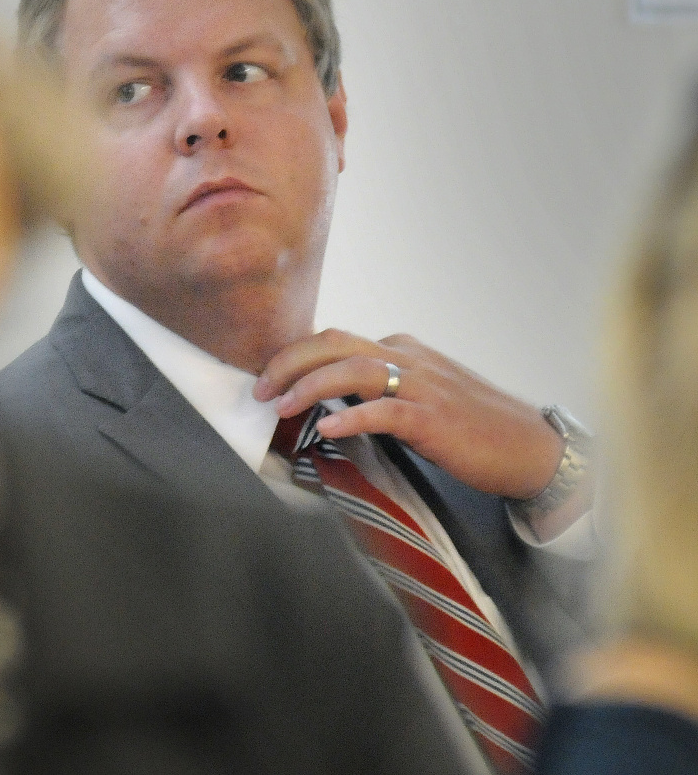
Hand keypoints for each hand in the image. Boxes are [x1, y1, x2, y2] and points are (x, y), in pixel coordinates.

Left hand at [252, 329, 564, 501]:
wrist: (530, 448)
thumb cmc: (473, 425)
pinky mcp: (434, 418)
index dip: (296, 356)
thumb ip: (380, 387)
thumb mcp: (420, 393)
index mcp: (402, 349)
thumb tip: (331, 399)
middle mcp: (408, 358)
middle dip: (290, 362)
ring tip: (281, 405)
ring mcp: (422, 386)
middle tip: (259, 388)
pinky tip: (325, 428)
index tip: (269, 377)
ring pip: (353, 370)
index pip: (336, 340)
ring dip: (309, 385)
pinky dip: (350, 417)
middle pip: (335, 344)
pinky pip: (384, 411)